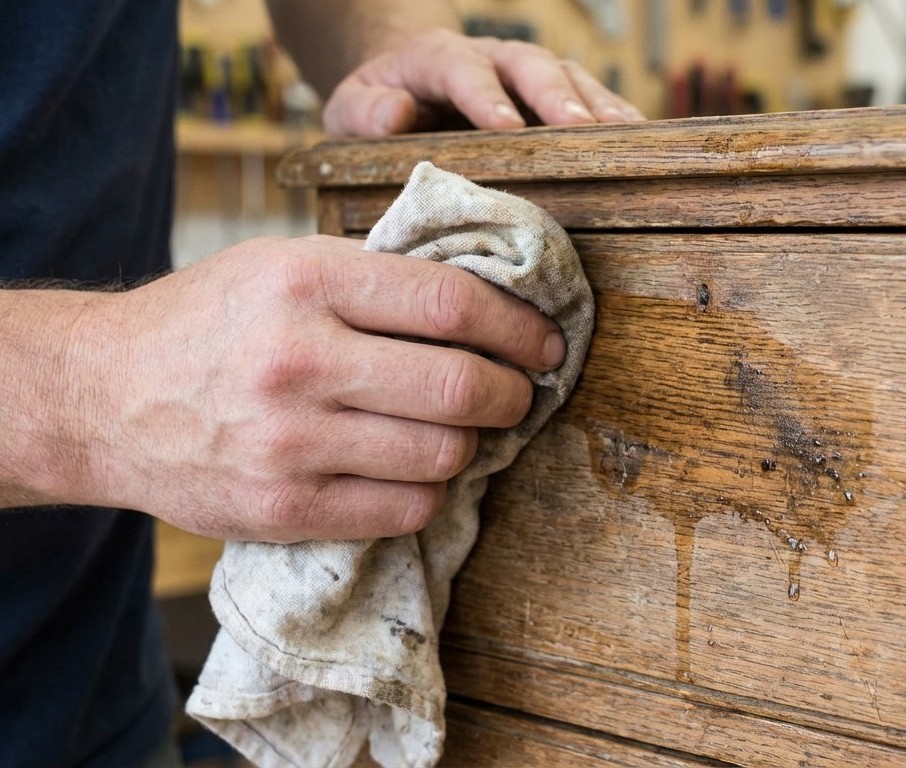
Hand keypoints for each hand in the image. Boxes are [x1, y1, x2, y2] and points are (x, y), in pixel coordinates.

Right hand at [79, 236, 563, 541]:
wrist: (106, 396)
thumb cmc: (213, 321)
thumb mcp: (283, 264)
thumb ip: (377, 279)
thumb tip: (494, 300)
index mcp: (306, 282)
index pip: (453, 303)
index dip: (520, 327)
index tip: (546, 342)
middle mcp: (299, 360)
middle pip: (460, 385)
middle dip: (514, 393)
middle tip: (520, 392)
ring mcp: (290, 442)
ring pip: (443, 454)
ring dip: (474, 444)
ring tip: (464, 428)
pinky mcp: (284, 508)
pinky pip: (405, 509)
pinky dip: (431, 491)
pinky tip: (419, 468)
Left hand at [323, 28, 645, 136]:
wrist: (410, 91)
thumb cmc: (381, 111)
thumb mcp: (351, 113)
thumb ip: (364, 112)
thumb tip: (395, 112)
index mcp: (436, 60)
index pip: (460, 67)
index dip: (483, 94)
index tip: (504, 126)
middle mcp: (492, 57)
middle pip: (529, 66)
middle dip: (554, 97)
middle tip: (578, 129)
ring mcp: (530, 75)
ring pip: (569, 78)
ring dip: (598, 106)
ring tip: (623, 137)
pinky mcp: (556, 96)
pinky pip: (592, 100)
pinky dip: (616, 118)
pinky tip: (639, 142)